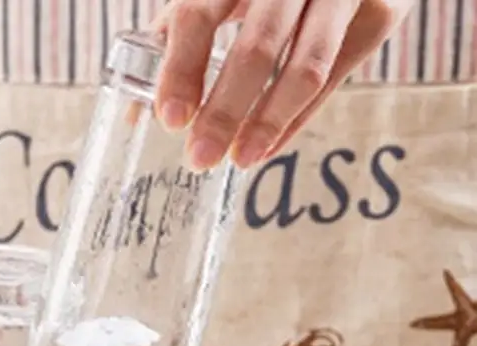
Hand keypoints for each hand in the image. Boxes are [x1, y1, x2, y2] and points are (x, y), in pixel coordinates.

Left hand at [151, 0, 413, 170]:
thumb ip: (176, 42)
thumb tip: (134, 115)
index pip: (199, 13)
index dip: (182, 69)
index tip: (169, 120)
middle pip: (256, 47)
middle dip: (225, 110)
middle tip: (199, 158)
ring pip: (305, 66)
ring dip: (268, 121)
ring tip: (239, 159)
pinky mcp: (381, 10)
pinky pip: (336, 77)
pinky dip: (298, 118)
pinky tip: (270, 146)